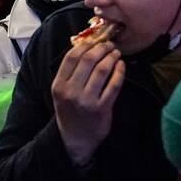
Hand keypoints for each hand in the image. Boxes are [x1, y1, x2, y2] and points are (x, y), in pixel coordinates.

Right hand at [52, 40, 124, 166]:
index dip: (86, 45)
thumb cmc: (70, 111)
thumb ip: (70, 73)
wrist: (75, 139)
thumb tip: (86, 46)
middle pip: (88, 60)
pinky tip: (121, 66)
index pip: (71, 57)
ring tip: (116, 54)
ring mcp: (87, 101)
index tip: (95, 41)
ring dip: (112, 57)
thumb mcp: (61, 92)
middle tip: (109, 45)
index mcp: (59, 85)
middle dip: (101, 48)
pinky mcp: (102, 109)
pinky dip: (119, 72)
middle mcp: (71, 92)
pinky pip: (114, 85)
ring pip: (102, 70)